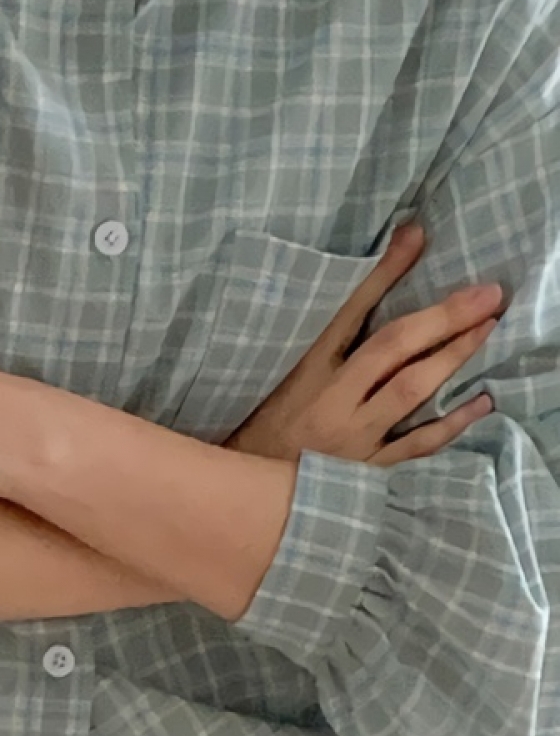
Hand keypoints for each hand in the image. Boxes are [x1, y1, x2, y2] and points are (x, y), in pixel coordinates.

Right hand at [224, 225, 501, 465]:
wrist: (246, 497)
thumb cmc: (261, 426)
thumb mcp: (279, 376)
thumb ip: (317, 339)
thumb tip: (351, 296)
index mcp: (304, 367)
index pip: (348, 311)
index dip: (384, 274)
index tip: (416, 239)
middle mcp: (331, 397)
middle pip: (392, 348)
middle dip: (442, 318)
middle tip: (487, 293)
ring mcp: (352, 436)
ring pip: (410, 390)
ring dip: (452, 358)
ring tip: (488, 329)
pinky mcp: (367, 470)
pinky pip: (417, 445)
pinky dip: (450, 423)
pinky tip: (480, 402)